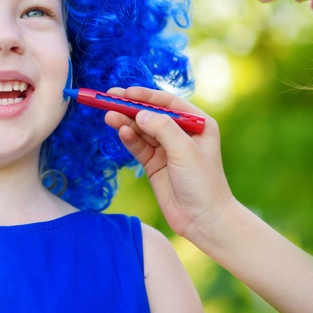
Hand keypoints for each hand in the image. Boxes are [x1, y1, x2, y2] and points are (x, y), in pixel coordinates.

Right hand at [104, 87, 234, 240]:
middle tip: (109, 99)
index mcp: (198, 123)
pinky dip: (129, 139)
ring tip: (109, 116)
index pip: (168, 103)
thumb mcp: (184, 150)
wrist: (203, 219)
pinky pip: (139, 147)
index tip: (126, 92)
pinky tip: (120, 131)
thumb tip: (139, 114)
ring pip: (142, 130)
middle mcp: (183, 133)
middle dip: (131, 107)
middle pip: (152, 114)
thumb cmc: (203, 182)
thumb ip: (162, 128)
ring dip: (126, 123)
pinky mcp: (155, 164)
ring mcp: (168, 149)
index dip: (146, 96)